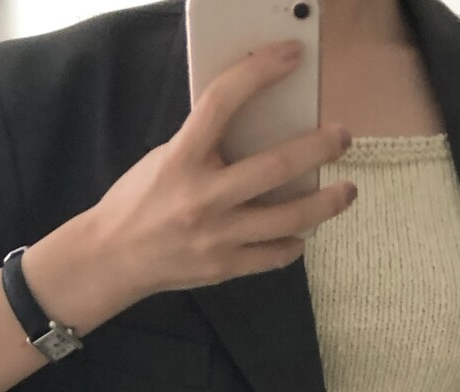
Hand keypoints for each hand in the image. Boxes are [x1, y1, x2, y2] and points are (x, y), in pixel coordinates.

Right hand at [84, 41, 356, 302]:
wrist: (113, 258)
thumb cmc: (141, 200)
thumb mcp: (166, 158)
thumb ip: (206, 144)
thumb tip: (260, 124)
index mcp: (182, 158)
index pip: (222, 102)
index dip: (259, 71)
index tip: (292, 55)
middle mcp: (202, 198)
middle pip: (275, 168)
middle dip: (318, 148)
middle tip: (342, 137)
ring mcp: (216, 237)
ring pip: (287, 219)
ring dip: (325, 204)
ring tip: (346, 191)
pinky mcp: (224, 267)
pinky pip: (273, 255)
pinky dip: (293, 243)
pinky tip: (303, 232)